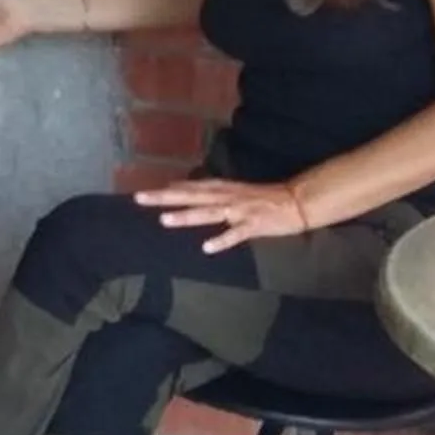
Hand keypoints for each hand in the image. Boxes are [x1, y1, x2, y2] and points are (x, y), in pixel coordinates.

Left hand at [132, 178, 311, 254]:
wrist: (295, 201)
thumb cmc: (262, 197)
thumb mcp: (232, 190)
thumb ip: (207, 190)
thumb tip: (179, 187)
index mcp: (221, 188)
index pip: (189, 187)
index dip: (166, 190)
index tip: (142, 192)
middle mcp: (226, 197)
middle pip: (190, 196)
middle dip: (164, 198)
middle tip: (139, 198)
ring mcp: (239, 211)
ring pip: (208, 213)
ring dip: (186, 216)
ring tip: (164, 220)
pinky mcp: (253, 225)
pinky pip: (235, 234)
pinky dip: (222, 240)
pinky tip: (207, 248)